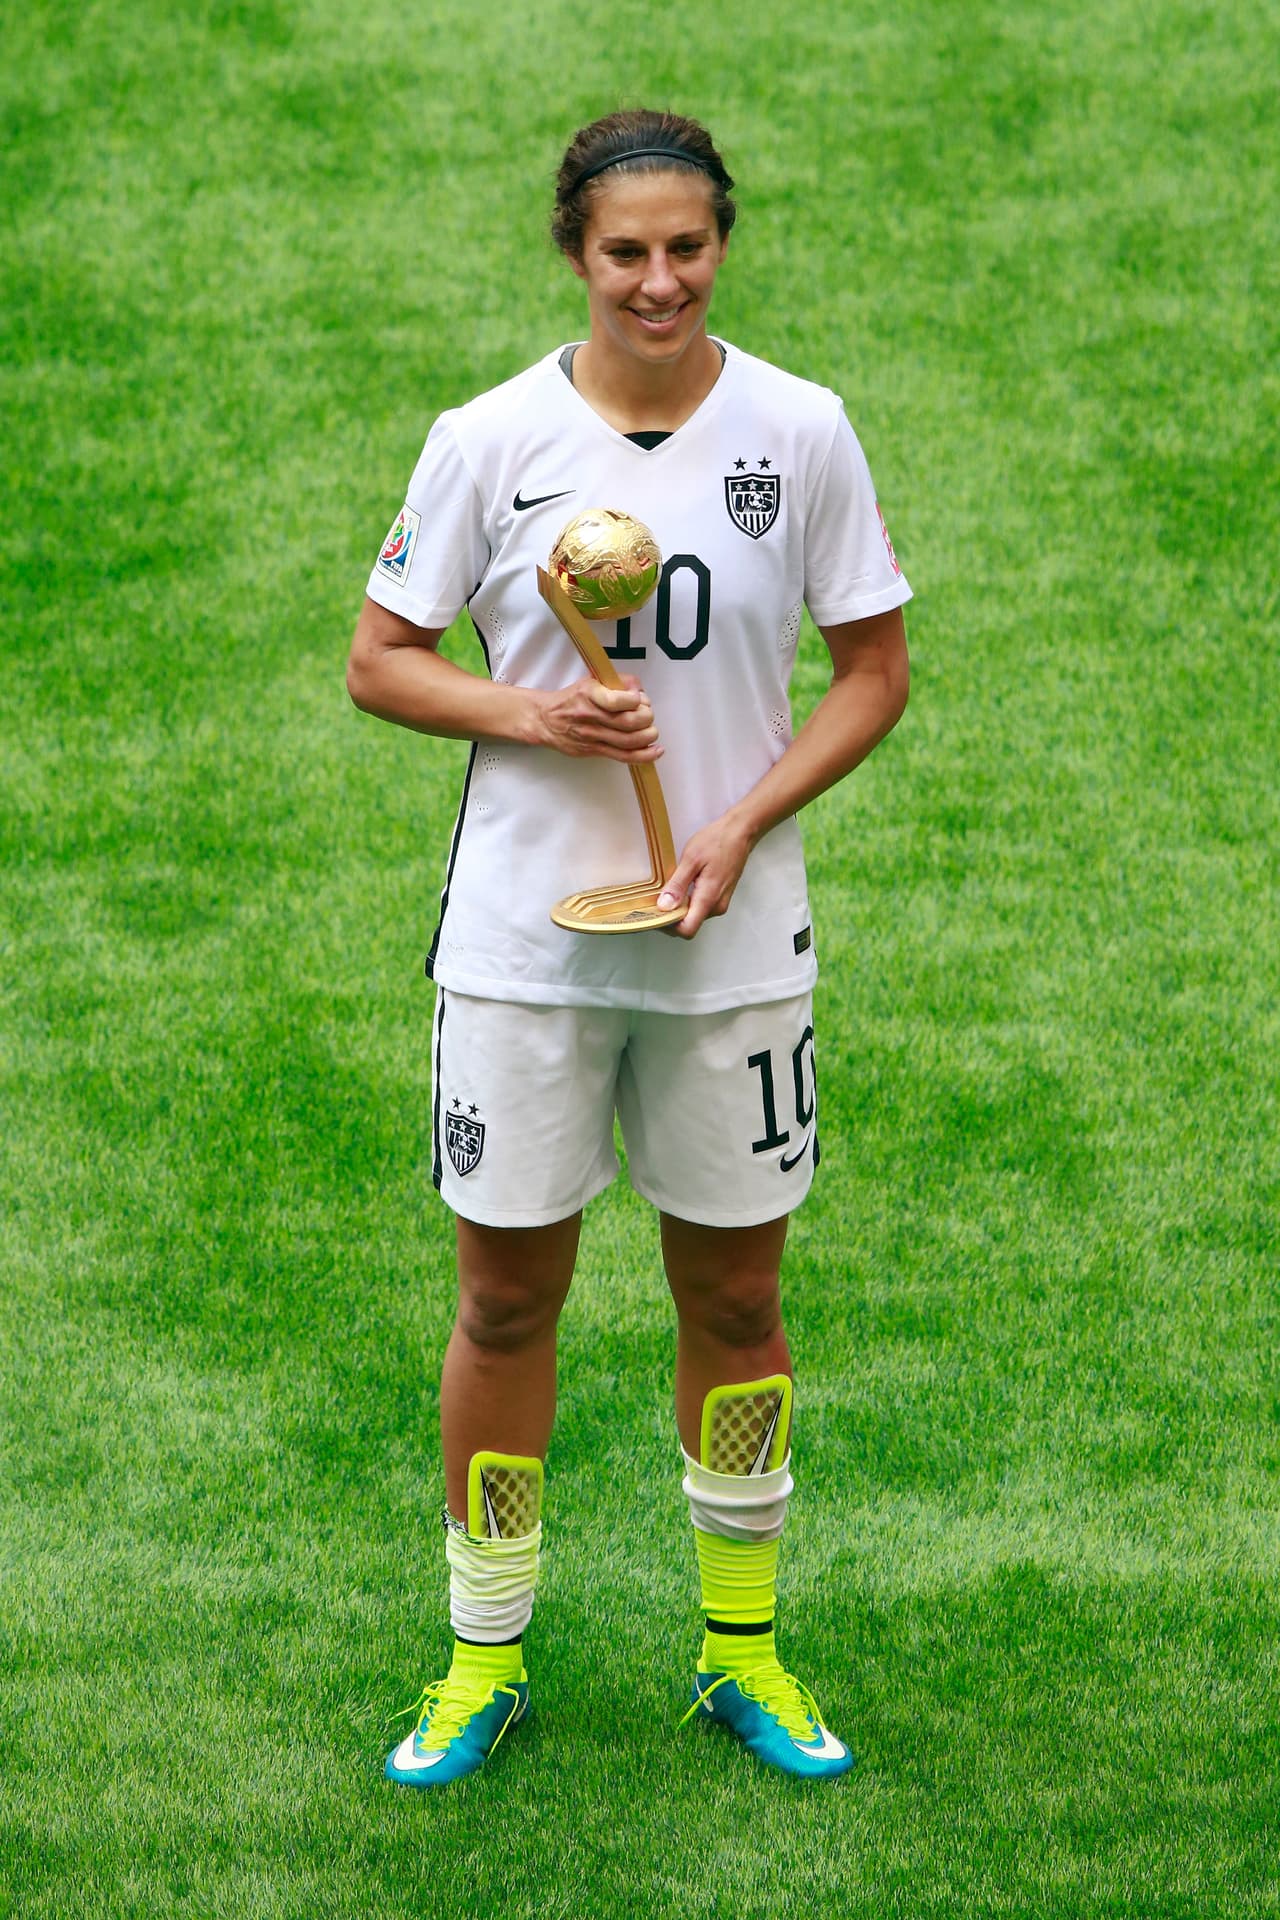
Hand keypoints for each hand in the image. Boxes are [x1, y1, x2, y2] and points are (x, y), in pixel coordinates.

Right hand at [532, 674, 661, 763]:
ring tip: (652, 731)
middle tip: (648, 714)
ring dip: (648, 736)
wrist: (546, 720)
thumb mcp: (591, 681)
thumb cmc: (571, 699)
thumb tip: (639, 688)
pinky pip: (623, 756)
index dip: (635, 699)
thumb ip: (617, 681)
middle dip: (646, 718)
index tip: (639, 697)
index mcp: (590, 694)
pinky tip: (656, 751)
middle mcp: (591, 716)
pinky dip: (644, 755)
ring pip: (628, 741)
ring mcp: (593, 736)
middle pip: (628, 722)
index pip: (616, 700)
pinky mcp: (595, 751)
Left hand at [656, 811, 755, 939]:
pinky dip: (687, 903)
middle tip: (654, 901)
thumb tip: (664, 907)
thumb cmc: (717, 841)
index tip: (654, 913)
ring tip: (666, 891)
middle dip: (670, 918)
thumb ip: (677, 885)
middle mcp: (717, 906)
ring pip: (694, 916)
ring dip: (679, 909)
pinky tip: (680, 888)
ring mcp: (720, 902)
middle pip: (689, 925)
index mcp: (708, 899)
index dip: (668, 926)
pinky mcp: (721, 896)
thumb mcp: (691, 860)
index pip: (687, 929)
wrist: (740, 832)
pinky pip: (700, 907)